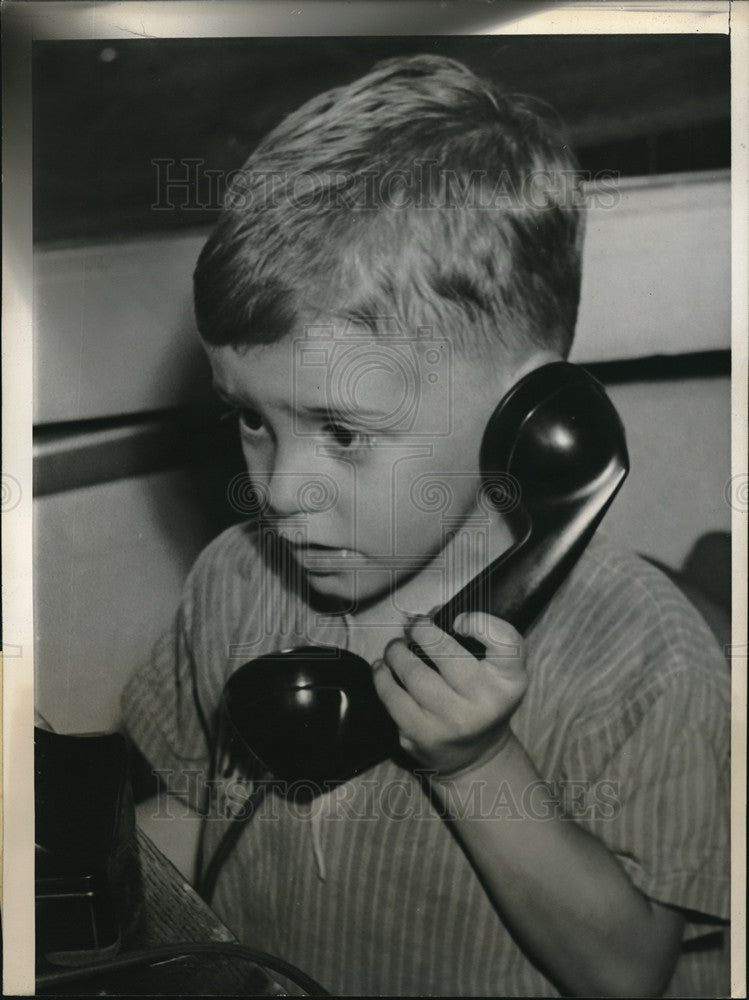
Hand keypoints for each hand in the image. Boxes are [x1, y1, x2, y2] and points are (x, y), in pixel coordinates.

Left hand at [372, 612, 526, 776]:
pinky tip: (383, 668)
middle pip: (445, 651)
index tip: (458, 620)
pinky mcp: (422, 736)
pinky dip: (382, 676)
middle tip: (413, 626)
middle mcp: (484, 703)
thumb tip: (430, 614)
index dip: (478, 622)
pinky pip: (392, 697)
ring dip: (396, 652)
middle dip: (421, 630)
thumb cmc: (484, 698)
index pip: (503, 640)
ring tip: (396, 647)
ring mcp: (451, 722)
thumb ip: (481, 637)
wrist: (476, 755)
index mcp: (510, 681)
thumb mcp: (502, 670)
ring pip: (412, 673)